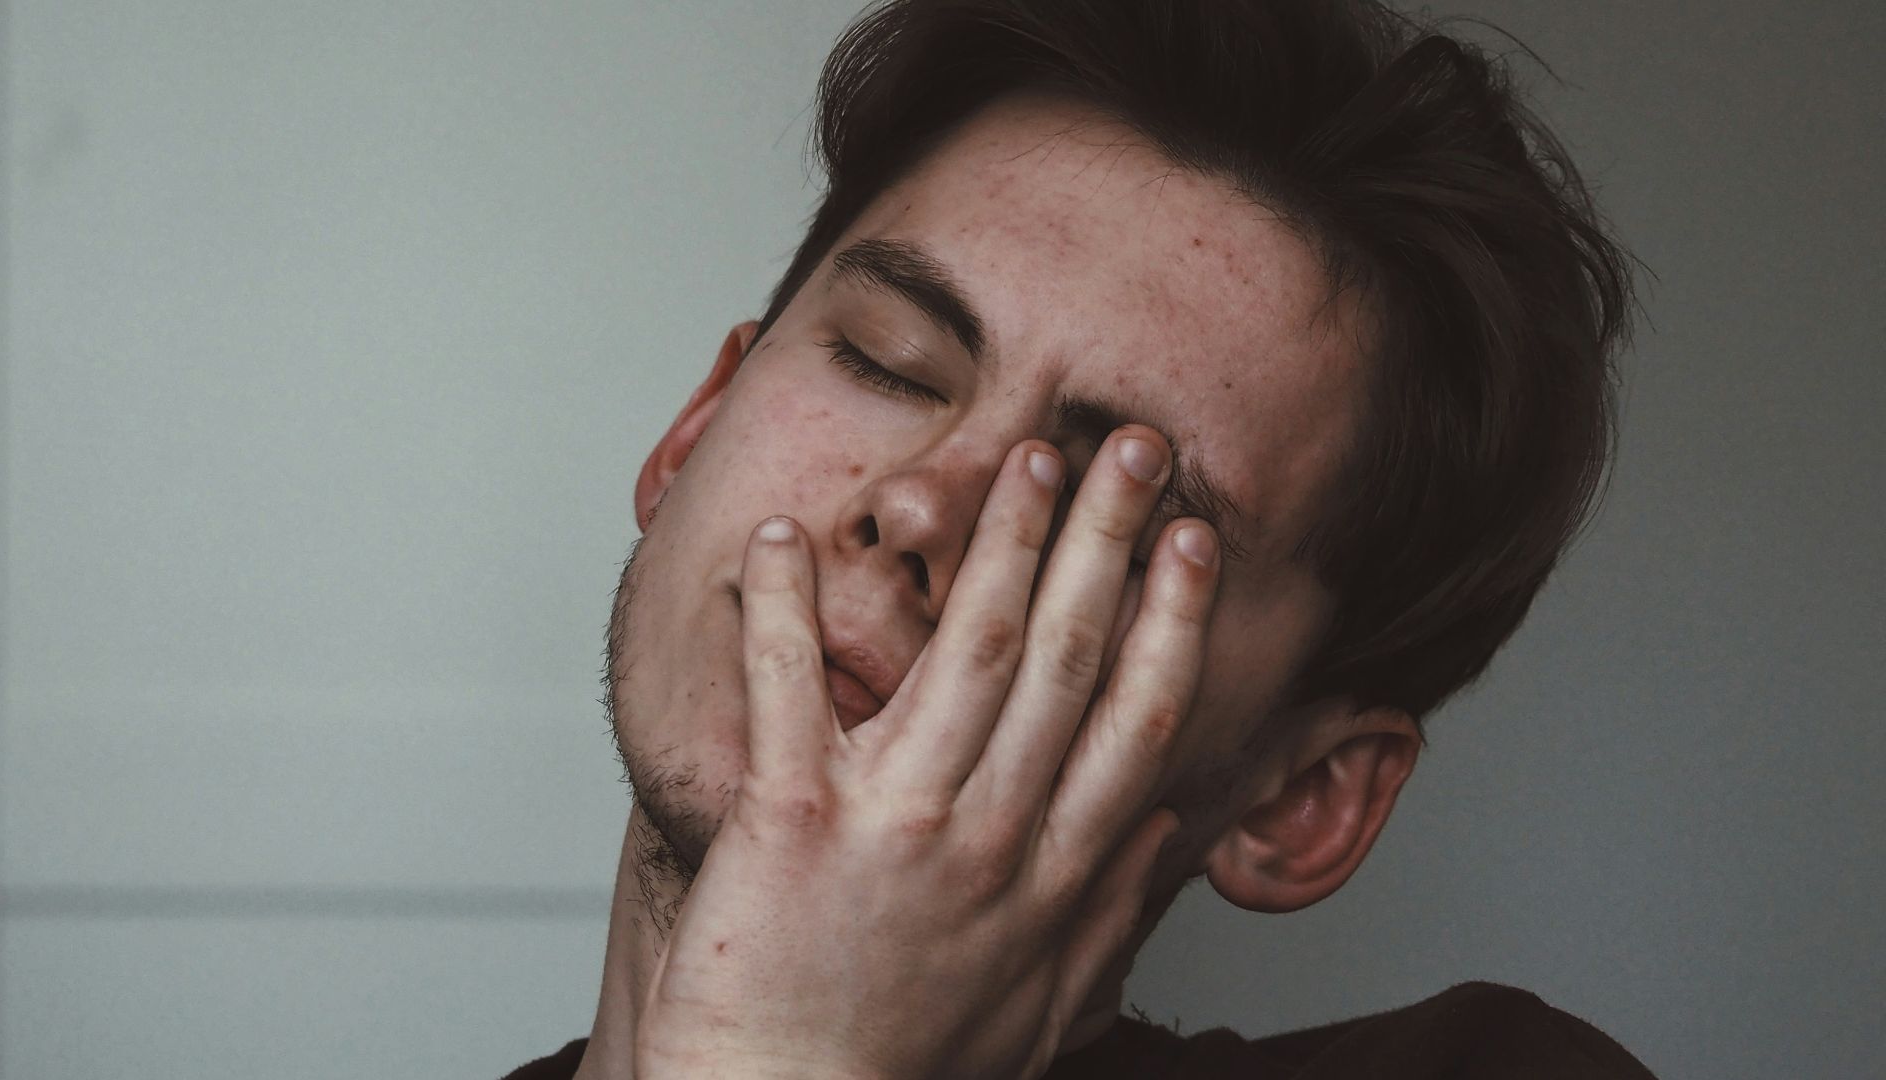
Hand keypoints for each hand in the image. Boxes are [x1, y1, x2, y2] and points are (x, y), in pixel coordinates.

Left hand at [634, 428, 1219, 1079]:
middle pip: (1067, 659)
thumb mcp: (1039, 1009)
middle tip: (1131, 448)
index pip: (1134, 719)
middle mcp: (988, 834)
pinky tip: (788, 535)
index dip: (1169, 619)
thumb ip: (1106, 914)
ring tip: (1024, 458)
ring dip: (1000, 543)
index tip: (1191, 542)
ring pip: (965, 653)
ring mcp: (893, 822)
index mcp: (1050, 874)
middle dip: (1105, 540)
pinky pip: (790, 690)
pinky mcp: (790, 821)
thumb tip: (1162, 831)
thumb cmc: (901, 1069)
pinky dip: (783, 609)